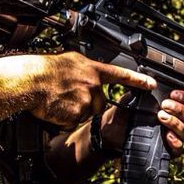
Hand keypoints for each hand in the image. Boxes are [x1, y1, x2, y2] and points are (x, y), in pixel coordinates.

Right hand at [33, 52, 154, 128]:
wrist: (32, 80)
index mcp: (92, 70)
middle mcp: (93, 85)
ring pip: (85, 113)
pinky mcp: (78, 115)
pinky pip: (74, 122)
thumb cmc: (45, 69)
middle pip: (98, 103)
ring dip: (74, 111)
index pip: (121, 75)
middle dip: (86, 103)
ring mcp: (86, 101)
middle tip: (68, 96)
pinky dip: (65, 119)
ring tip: (59, 100)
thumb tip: (90, 75)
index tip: (152, 84)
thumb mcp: (70, 61)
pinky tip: (56, 108)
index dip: (138, 80)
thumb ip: (85, 69)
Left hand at [99, 89, 183, 158]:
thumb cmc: (125, 113)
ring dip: (175, 123)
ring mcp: (172, 136)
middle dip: (180, 110)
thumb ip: (147, 89)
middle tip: (165, 105)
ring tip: (160, 117)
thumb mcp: (136, 96)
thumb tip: (154, 82)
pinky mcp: (167, 150)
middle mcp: (176, 122)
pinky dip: (175, 142)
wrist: (111, 130)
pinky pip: (179, 149)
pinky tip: (167, 136)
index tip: (174, 94)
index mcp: (173, 107)